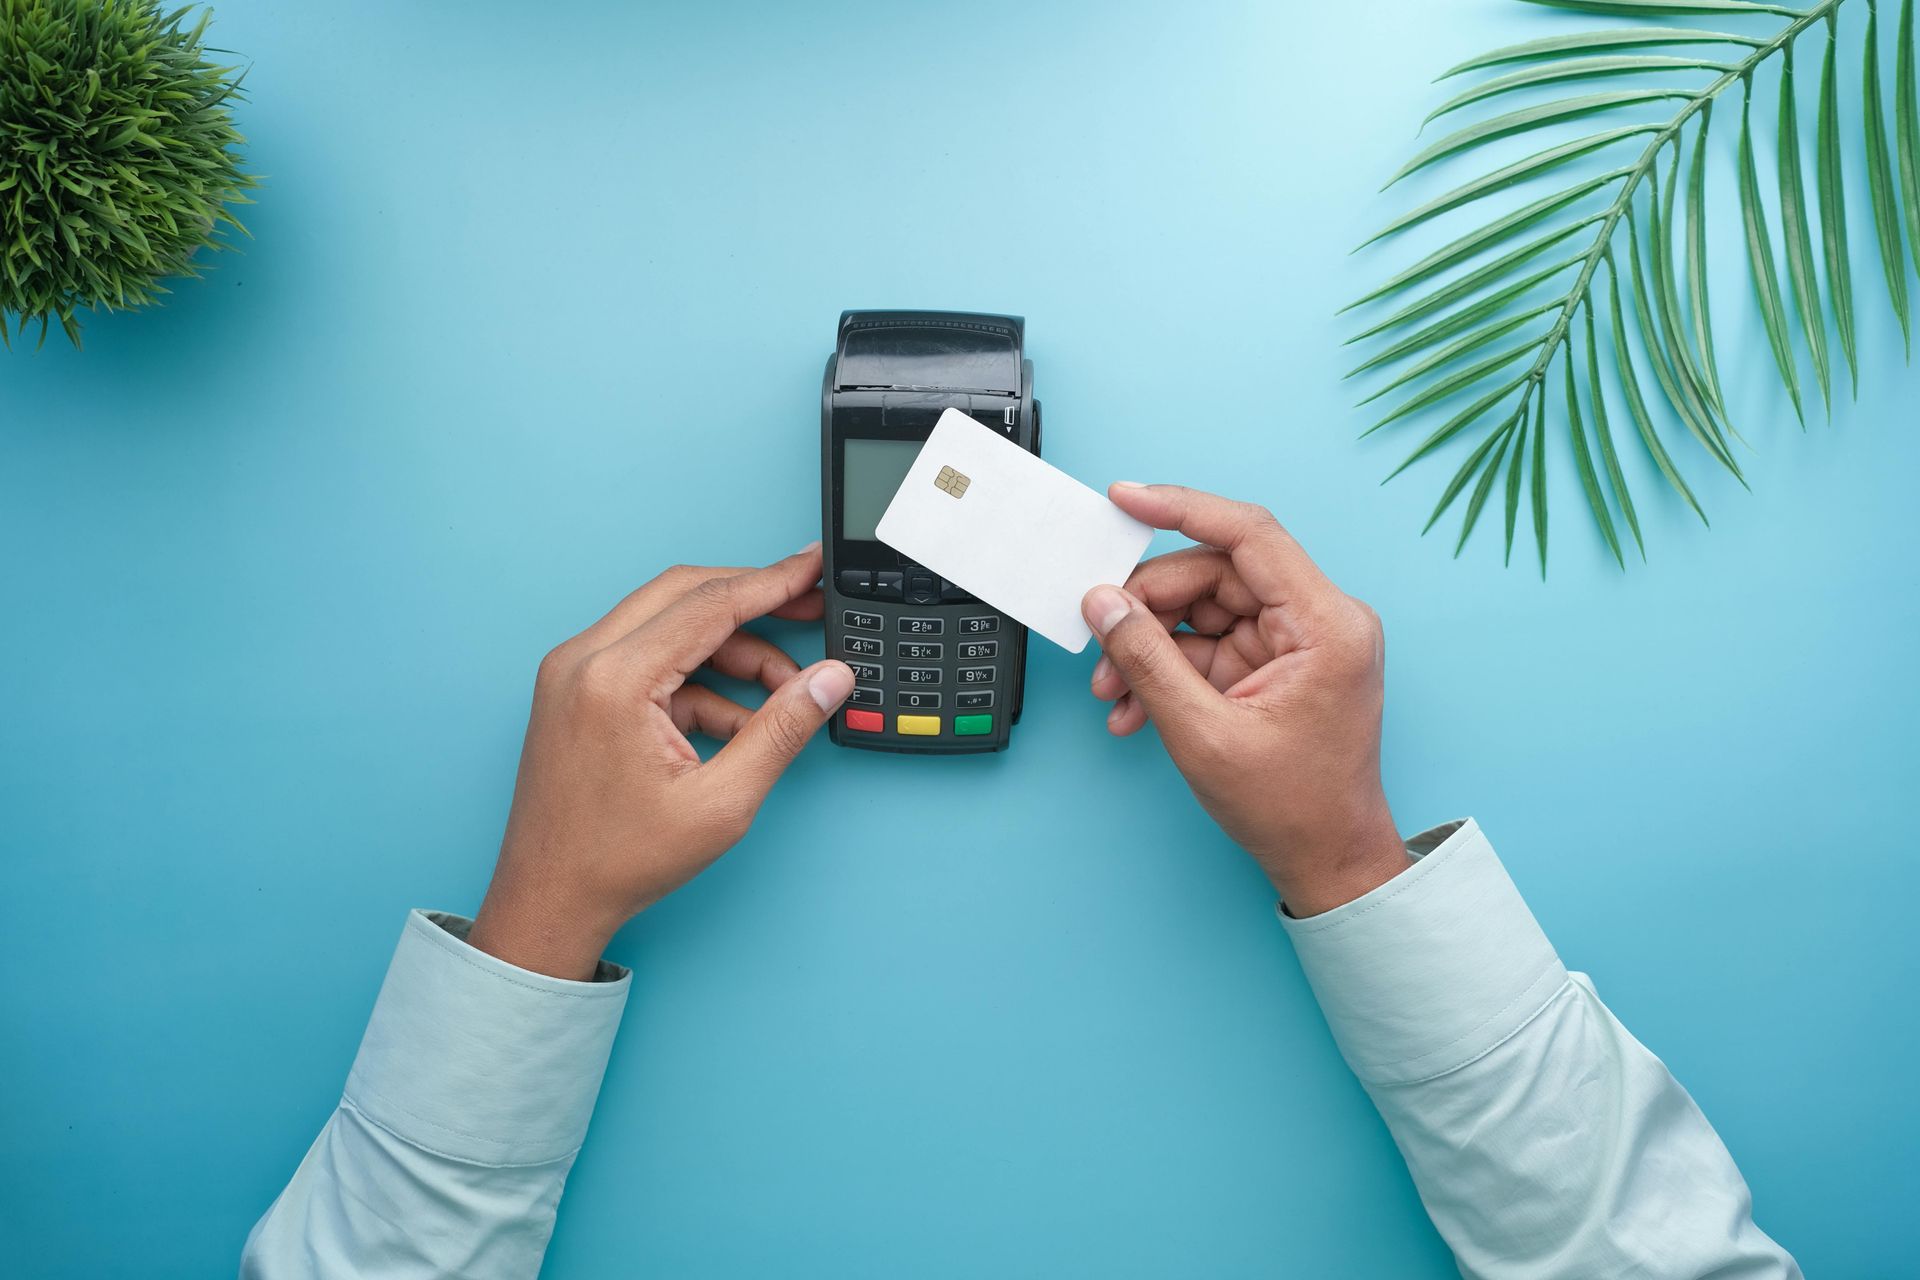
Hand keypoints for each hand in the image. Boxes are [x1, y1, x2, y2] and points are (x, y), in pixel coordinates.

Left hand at [466, 545, 853, 979]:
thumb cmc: (617, 861)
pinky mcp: (577, 689)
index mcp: (615, 679)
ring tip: (781, 691)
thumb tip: (829, 680)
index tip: (814, 568)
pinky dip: (698, 677)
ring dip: (729, 647)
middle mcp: (584, 660)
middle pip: (686, 594)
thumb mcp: (720, 802)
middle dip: (754, 600)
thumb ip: (781, 730)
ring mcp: (574, 671)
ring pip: (669, 623)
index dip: (773, 582)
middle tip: (809, 608)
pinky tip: (737, 721)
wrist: (549, 900)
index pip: (710, 604)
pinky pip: (650, 657)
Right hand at [1082, 485, 1410, 916]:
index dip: (1181, 508)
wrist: (1329, 862)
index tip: (1126, 499)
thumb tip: (1104, 604)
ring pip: (1204, 609)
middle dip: (1149, 608)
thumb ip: (1148, 661)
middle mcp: (1319, 621)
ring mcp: (1297, 642)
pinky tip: (1135, 707)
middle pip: (1216, 574)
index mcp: (1325, 625)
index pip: (1248, 535)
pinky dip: (1168, 670)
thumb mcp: (1204, 734)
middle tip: (1101, 643)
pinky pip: (1209, 645)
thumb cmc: (1294, 808)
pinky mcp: (1276, 665)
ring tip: (1114, 692)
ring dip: (1150, 647)